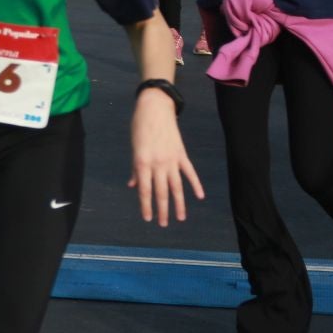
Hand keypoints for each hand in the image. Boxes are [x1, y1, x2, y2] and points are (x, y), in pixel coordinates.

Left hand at [128, 92, 202, 226]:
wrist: (155, 108)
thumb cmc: (139, 127)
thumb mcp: (133, 148)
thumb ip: (135, 169)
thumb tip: (133, 185)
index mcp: (142, 162)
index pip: (144, 190)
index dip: (145, 205)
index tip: (147, 218)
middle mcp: (157, 163)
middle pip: (160, 192)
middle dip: (161, 210)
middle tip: (163, 224)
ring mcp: (171, 159)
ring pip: (176, 186)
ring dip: (178, 203)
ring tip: (180, 218)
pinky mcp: (181, 154)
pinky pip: (189, 172)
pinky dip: (195, 184)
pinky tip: (199, 196)